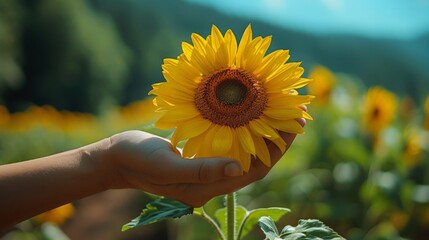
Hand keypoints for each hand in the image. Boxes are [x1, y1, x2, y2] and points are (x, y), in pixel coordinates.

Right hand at [105, 117, 304, 206]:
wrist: (117, 158)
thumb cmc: (138, 160)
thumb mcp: (167, 165)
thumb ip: (201, 169)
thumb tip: (239, 168)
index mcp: (208, 187)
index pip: (255, 170)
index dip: (278, 149)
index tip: (296, 126)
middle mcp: (213, 181)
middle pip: (256, 161)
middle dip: (279, 139)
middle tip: (298, 114)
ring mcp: (208, 169)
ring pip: (246, 152)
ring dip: (265, 133)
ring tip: (282, 112)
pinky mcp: (201, 157)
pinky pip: (231, 145)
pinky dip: (246, 131)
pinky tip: (253, 116)